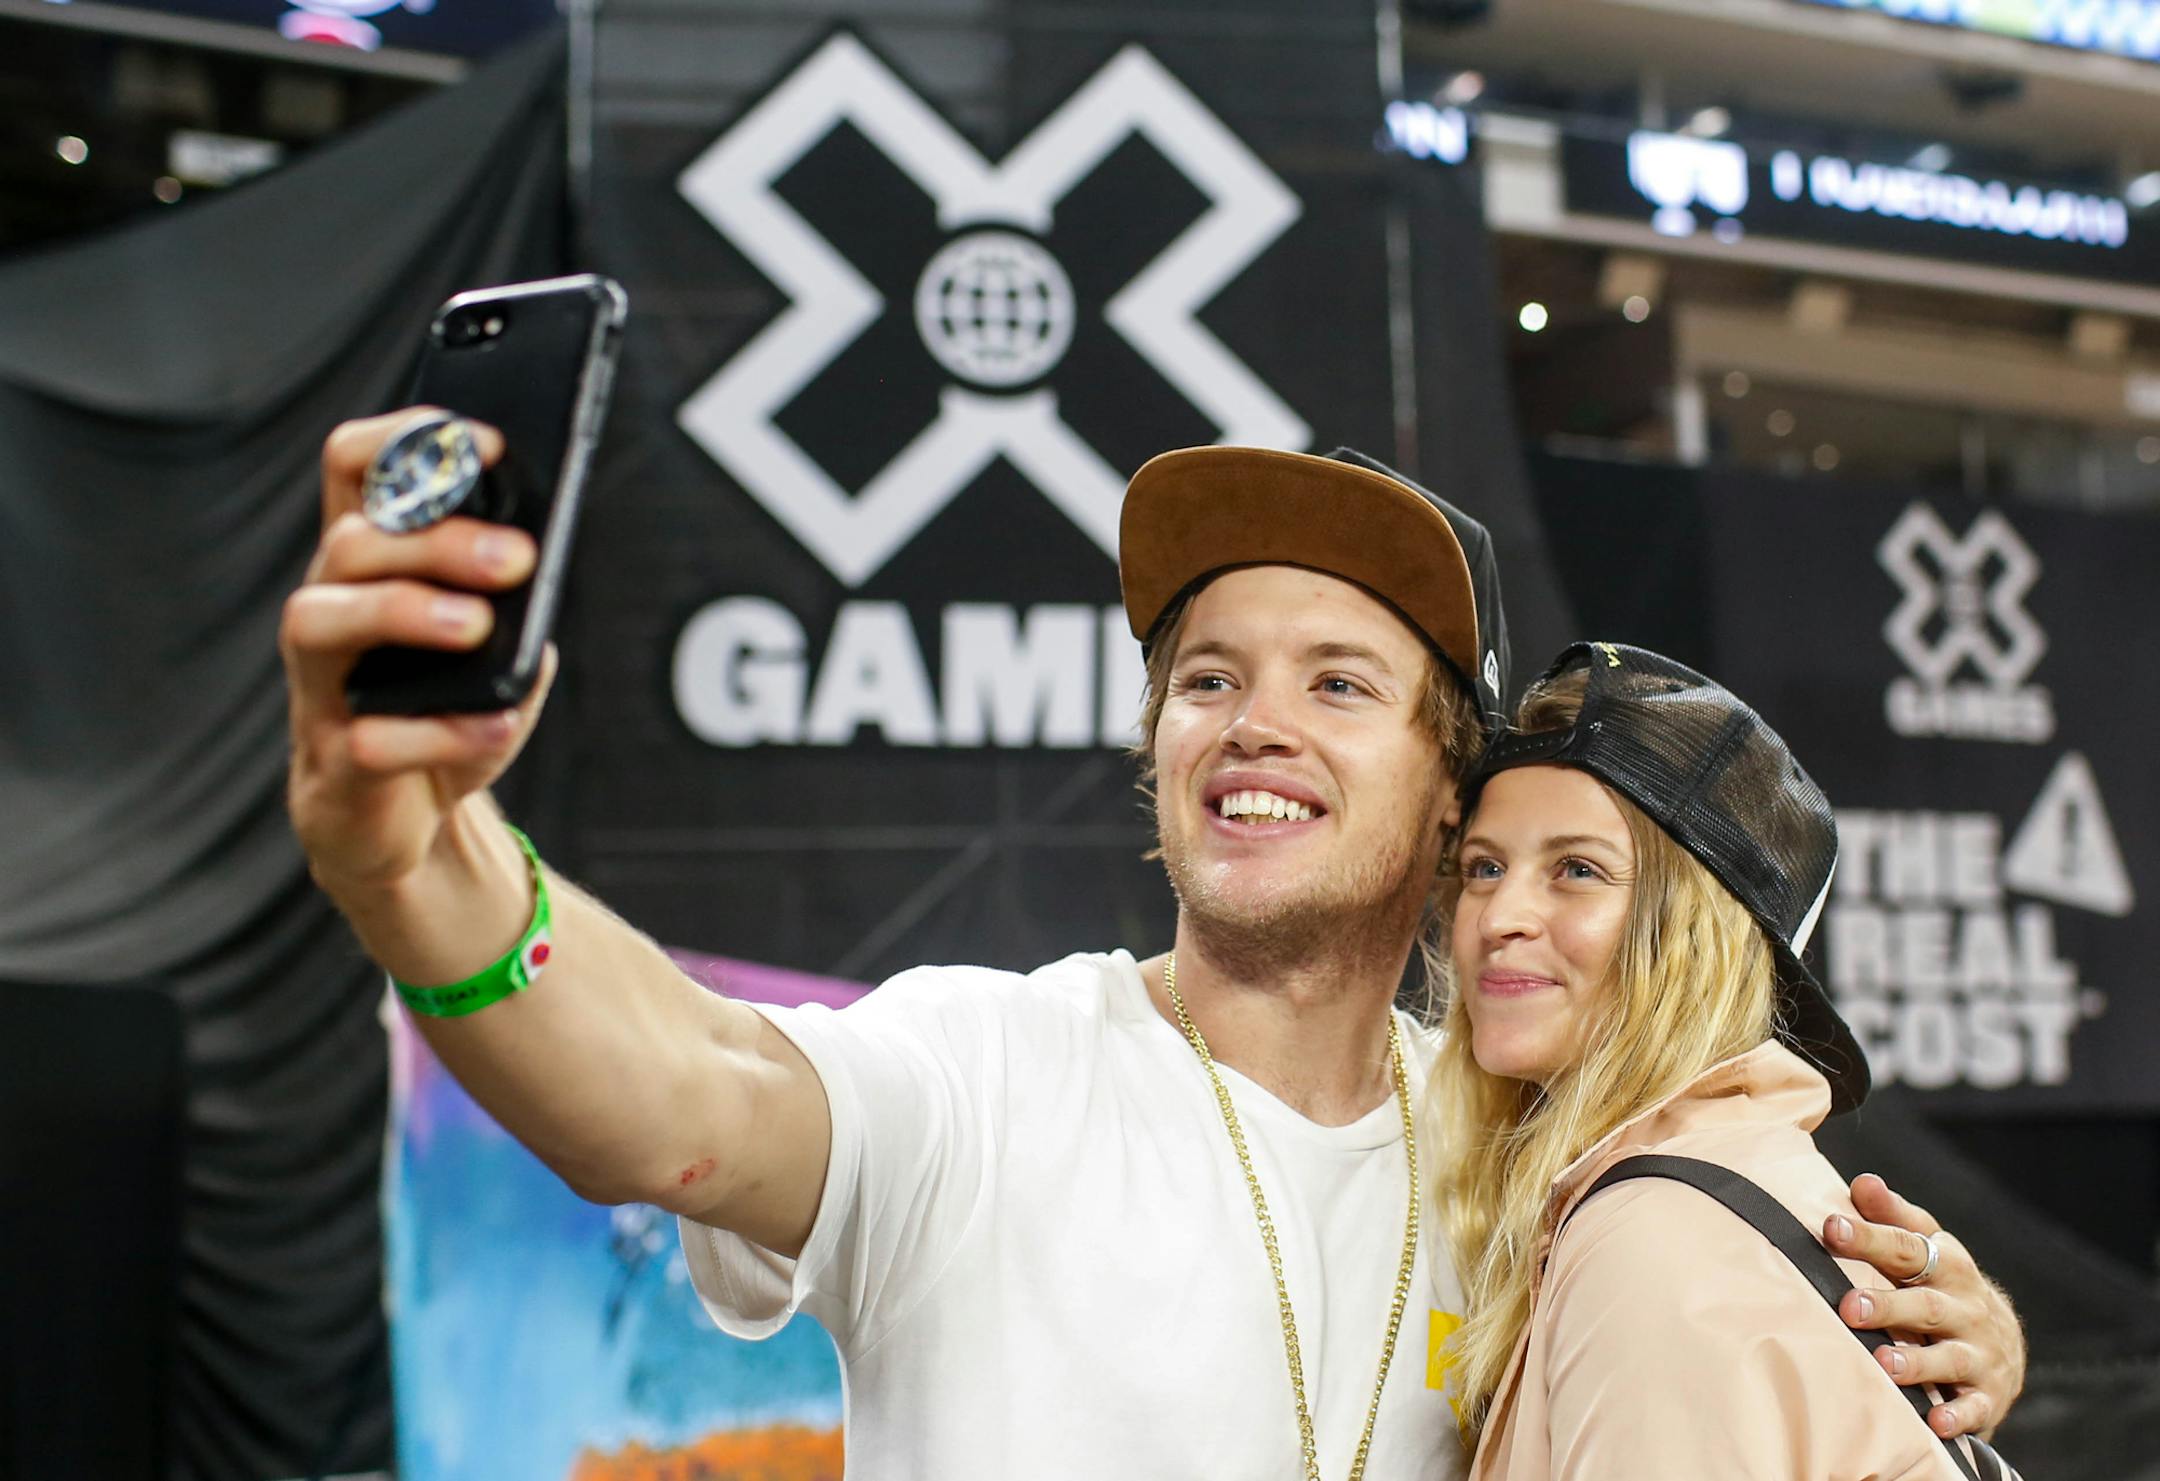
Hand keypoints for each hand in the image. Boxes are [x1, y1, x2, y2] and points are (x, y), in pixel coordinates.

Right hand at [281, 410, 552, 894]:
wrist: (408, 823)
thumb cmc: (449, 713)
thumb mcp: (501, 651)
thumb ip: (518, 608)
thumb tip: (536, 575)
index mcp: (371, 566)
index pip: (355, 468)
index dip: (407, 439)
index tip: (484, 443)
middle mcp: (328, 609)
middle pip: (351, 542)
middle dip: (436, 540)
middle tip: (517, 557)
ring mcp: (320, 686)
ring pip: (317, 619)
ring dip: (402, 611)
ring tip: (476, 627)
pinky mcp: (334, 761)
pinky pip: (368, 738)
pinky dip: (439, 733)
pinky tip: (492, 727)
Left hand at [1826, 1172, 2025, 1440]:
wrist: (2003, 1345)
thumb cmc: (1943, 1286)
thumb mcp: (1925, 1247)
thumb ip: (1892, 1217)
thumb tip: (1863, 1182)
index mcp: (1947, 1266)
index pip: (1907, 1247)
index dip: (1870, 1237)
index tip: (1831, 1227)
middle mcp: (1966, 1308)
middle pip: (1926, 1305)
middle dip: (1888, 1306)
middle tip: (1849, 1307)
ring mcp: (1979, 1353)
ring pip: (1949, 1357)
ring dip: (1917, 1361)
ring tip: (1884, 1363)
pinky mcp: (1986, 1395)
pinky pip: (1974, 1407)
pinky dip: (1956, 1415)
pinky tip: (1934, 1420)